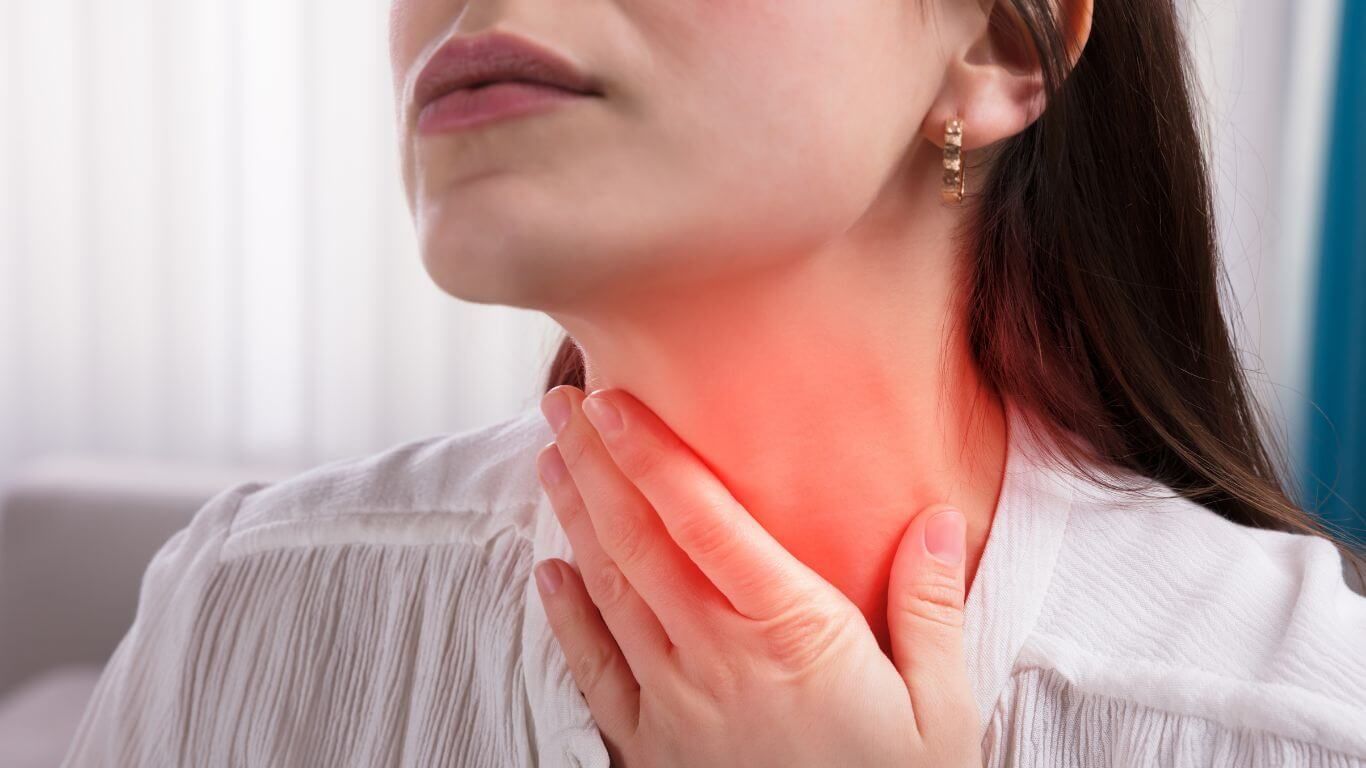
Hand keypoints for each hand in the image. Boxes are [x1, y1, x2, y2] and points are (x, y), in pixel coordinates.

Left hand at [533, 385, 982, 766]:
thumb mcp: (942, 708)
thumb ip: (930, 608)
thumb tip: (934, 518)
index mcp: (790, 635)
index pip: (704, 524)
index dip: (652, 457)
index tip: (613, 402)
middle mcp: (717, 662)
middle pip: (639, 543)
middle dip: (595, 466)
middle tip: (562, 403)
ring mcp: (676, 706)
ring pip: (610, 594)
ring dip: (575, 521)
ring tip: (551, 459)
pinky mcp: (653, 750)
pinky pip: (596, 673)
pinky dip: (566, 619)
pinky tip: (548, 573)